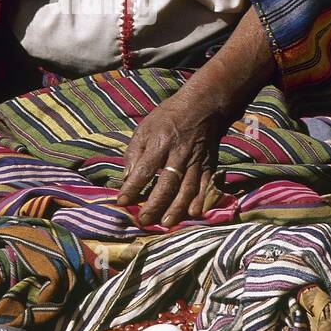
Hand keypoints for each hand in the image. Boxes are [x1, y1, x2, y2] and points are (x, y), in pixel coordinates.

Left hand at [116, 91, 225, 228]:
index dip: (132, 188)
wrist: (203, 106)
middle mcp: (178, 153)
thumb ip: (134, 153)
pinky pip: (204, 186)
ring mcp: (195, 160)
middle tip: (143, 221)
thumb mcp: (144, 128)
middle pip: (167, 184)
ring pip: (187, 188)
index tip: (122, 202)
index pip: (144, 170)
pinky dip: (200, 200)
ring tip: (166, 223)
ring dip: (176, 208)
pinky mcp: (208, 165)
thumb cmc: (168, 117)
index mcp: (160, 143)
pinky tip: (193, 213)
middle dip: (154, 204)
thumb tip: (125, 178)